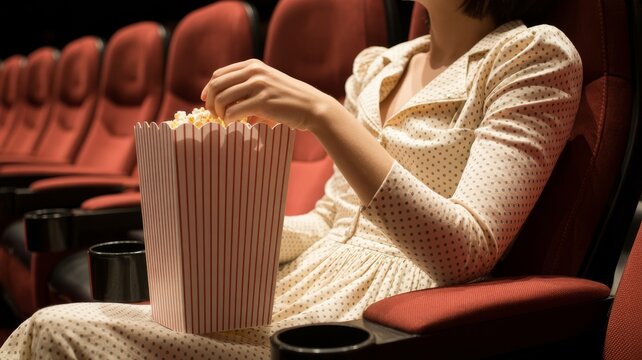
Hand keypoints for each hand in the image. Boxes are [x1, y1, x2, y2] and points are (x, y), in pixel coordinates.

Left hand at [200, 59, 339, 130]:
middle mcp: (254, 72)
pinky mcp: (263, 102)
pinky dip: (229, 120)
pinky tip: (234, 124)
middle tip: (214, 115)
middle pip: (217, 85)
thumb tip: (220, 101)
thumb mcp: (267, 83)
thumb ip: (246, 86)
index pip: (219, 75)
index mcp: (252, 66)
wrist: (311, 106)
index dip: (209, 89)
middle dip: (211, 102)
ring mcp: (259, 86)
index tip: (208, 101)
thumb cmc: (288, 99)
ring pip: (222, 99)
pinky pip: (234, 112)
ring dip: (219, 112)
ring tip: (224, 120)